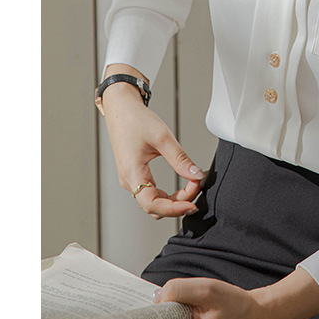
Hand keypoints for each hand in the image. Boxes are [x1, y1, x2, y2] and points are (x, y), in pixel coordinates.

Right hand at [101, 78, 205, 219]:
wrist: (121, 109)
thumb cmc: (136, 120)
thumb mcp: (162, 137)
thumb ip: (180, 159)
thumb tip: (197, 175)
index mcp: (132, 173)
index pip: (152, 205)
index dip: (174, 209)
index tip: (192, 203)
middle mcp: (129, 181)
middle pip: (155, 207)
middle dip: (179, 202)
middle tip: (197, 185)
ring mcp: (131, 179)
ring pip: (154, 202)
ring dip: (175, 199)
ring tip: (193, 184)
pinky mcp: (135, 176)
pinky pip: (153, 193)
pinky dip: (169, 194)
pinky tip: (183, 183)